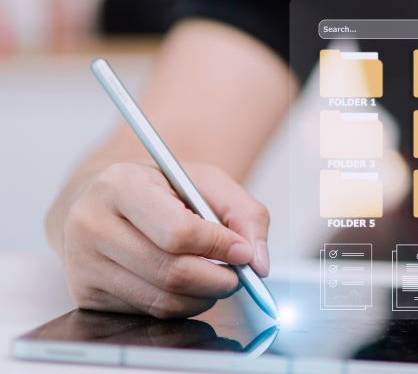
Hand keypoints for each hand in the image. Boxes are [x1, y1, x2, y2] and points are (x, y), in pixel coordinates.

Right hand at [52, 162, 269, 318]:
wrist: (103, 199)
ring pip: (161, 299)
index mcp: (120, 184)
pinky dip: (180, 304)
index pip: (177, 231)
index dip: (218, 246)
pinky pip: (148, 312)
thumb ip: (245, 214)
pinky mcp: (84, 293)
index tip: (243, 252)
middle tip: (239, 275)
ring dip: (203, 296)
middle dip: (218, 279)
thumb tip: (259, 263)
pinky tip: (187, 284)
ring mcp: (82, 262)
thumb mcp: (206, 181)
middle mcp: (91, 224)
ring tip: (217, 278)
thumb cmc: (160, 188)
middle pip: (170, 271)